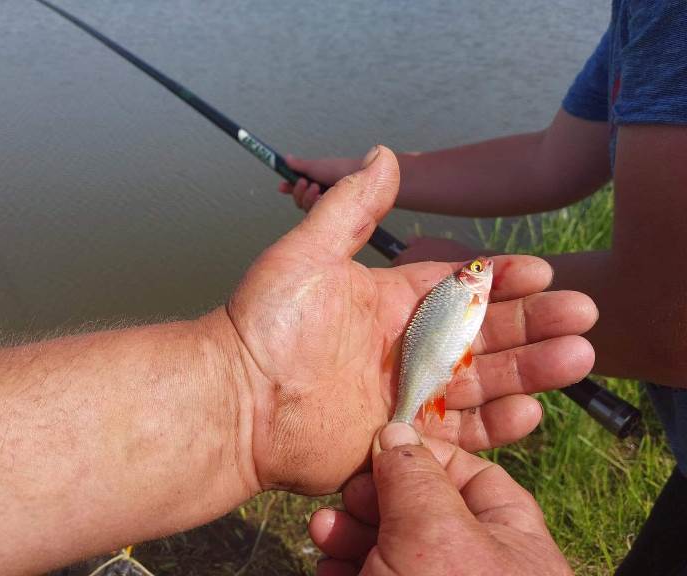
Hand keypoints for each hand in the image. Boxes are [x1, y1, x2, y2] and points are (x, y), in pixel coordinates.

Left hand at [228, 146, 595, 493]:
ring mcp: (406, 394)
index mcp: (390, 302)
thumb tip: (385, 152)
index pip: (461, 286)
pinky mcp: (402, 439)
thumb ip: (352, 207)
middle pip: (485, 333)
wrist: (235, 399)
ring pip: (483, 381)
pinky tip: (531, 409)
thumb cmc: (265, 322)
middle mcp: (405, 347)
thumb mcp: (309, 253)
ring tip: (577, 356)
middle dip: (535, 322)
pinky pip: (460, 434)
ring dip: (531, 369)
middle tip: (583, 313)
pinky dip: (497, 424)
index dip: (503, 278)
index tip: (543, 270)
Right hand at [278, 155, 361, 210]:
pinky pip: (317, 216)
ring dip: (308, 198)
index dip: (290, 189)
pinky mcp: (335, 216)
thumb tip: (286, 158)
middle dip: (299, 193)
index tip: (281, 187)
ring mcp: (330, 207)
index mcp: (321, 185)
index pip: (301, 191)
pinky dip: (316, 205)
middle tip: (304, 183)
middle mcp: (325, 197)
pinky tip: (323, 198)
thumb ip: (300, 166)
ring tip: (317, 188)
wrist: (363, 177)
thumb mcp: (317, 166)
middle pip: (301, 202)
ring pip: (307, 210)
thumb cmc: (344, 170)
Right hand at [310, 423, 572, 575]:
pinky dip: (347, 564)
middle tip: (345, 494)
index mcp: (512, 539)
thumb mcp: (435, 535)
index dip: (420, 453)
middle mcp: (480, 563)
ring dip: (350, 531)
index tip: (378, 446)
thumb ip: (415, 476)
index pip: (470, 471)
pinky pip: (374, 573)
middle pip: (422, 507)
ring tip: (323, 530)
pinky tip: (327, 562)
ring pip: (392, 544)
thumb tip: (396, 433)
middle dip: (373, 496)